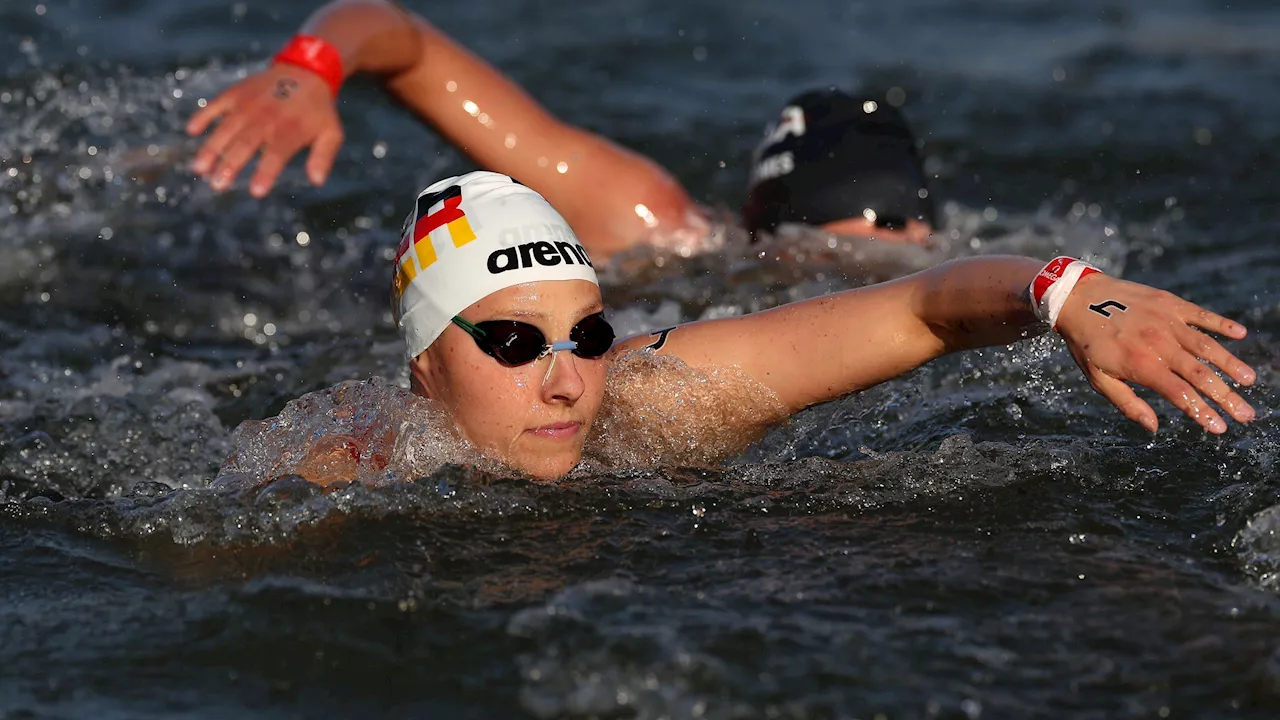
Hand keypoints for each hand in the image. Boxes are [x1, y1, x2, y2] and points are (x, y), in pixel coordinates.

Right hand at [186, 64, 343, 196]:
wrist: (305, 71)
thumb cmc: (317, 111)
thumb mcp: (331, 133)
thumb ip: (323, 157)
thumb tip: (317, 181)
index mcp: (290, 131)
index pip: (276, 155)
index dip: (265, 173)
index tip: (256, 192)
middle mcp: (266, 119)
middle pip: (245, 145)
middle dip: (230, 166)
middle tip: (217, 186)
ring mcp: (248, 105)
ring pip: (226, 129)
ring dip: (211, 149)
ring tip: (199, 169)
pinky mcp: (235, 94)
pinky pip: (216, 105)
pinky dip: (203, 116)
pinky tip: (191, 131)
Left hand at [1055, 274, 1256, 433]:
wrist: (1076, 298)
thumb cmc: (1086, 344)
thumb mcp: (1097, 378)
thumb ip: (1127, 403)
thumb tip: (1153, 427)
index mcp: (1142, 365)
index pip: (1180, 394)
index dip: (1202, 412)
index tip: (1221, 428)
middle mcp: (1159, 343)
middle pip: (1200, 375)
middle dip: (1226, 397)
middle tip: (1247, 415)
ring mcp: (1167, 321)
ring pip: (1207, 346)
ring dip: (1231, 364)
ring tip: (1250, 381)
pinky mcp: (1170, 302)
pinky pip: (1201, 314)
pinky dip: (1221, 324)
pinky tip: (1240, 334)